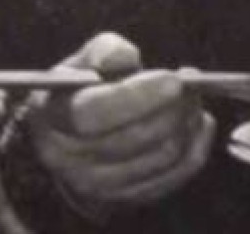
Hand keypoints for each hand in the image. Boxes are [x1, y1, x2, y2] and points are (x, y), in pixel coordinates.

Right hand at [25, 32, 215, 211]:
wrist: (67, 142)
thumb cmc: (79, 94)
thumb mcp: (81, 63)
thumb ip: (104, 51)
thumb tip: (124, 57)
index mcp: (53, 118)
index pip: (93, 115)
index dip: (138, 96)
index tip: (173, 79)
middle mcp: (70, 160)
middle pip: (137, 137)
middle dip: (174, 106)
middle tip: (189, 82)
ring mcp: (99, 186)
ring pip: (164, 155)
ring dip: (188, 121)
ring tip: (191, 97)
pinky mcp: (129, 197)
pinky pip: (179, 172)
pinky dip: (197, 143)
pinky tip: (196, 120)